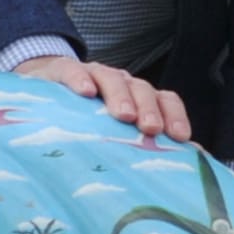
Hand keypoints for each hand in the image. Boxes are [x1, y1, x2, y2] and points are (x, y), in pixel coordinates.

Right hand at [13, 51, 191, 141]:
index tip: (180, 138)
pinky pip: (72, 70)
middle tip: (151, 129)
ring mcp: (92, 75)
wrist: (42, 88)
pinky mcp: (61, 71)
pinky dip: (80, 79)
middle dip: (149, 108)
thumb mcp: (114, 132)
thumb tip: (191, 163)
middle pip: (142, 89)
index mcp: (138, 98)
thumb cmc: (85, 117)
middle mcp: (120, 83)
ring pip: (112, 79)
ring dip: (121, 96)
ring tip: (123, 115)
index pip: (165, 99)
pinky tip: (84, 93)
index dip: (175, 115)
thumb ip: (146, 144)